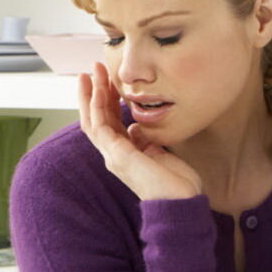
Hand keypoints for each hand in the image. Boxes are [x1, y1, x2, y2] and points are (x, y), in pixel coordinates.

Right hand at [79, 62, 201, 200]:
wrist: (181, 202)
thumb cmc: (176, 183)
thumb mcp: (160, 153)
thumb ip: (146, 140)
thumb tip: (135, 127)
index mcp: (125, 153)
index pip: (109, 121)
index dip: (107, 100)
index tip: (108, 80)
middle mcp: (114, 154)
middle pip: (95, 118)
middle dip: (94, 93)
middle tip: (93, 69)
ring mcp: (113, 156)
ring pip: (93, 120)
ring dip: (91, 95)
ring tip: (90, 73)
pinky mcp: (117, 156)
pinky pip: (101, 127)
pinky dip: (98, 107)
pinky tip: (100, 90)